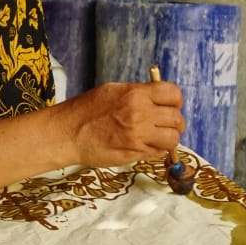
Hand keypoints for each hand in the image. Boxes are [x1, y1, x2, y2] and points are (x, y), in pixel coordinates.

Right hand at [61, 79, 184, 167]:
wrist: (68, 134)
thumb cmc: (86, 110)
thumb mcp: (112, 91)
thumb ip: (138, 93)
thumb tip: (158, 98)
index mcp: (135, 94)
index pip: (173, 94)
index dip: (174, 100)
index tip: (170, 105)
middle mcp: (140, 115)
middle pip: (177, 118)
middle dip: (174, 121)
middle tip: (165, 124)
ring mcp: (139, 136)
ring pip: (173, 139)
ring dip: (169, 138)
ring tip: (158, 136)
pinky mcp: (135, 154)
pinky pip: (159, 153)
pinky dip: (157, 150)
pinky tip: (145, 145)